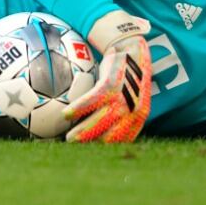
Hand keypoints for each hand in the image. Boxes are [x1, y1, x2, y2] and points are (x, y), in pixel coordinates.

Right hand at [64, 11, 151, 143]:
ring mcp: (121, 98)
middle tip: (77, 152)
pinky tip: (66, 115)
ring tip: (69, 139)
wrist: (132, 49)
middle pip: (110, 135)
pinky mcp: (110, 85)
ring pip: (100, 121)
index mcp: (138, 116)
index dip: (107, 149)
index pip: (122, 140)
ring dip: (83, 132)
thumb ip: (121, 113)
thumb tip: (103, 127)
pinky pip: (92, 100)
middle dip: (93, 145)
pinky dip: (79, 108)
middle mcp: (132, 110)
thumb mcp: (131, 97)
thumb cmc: (128, 75)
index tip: (93, 155)